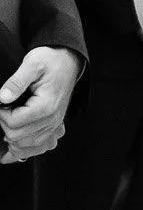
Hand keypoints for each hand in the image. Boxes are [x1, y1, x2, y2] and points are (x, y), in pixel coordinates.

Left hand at [0, 46, 82, 163]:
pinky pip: (37, 147)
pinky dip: (24, 148)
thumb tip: (2, 98)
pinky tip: (14, 143)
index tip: (1, 103)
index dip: (0, 114)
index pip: (14, 122)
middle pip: (17, 137)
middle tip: (4, 110)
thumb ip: (16, 81)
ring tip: (7, 123)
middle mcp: (52, 118)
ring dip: (11, 139)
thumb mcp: (32, 63)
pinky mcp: (54, 126)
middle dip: (4, 125)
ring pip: (25, 146)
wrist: (68, 61)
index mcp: (46, 105)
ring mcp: (54, 124)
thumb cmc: (51, 61)